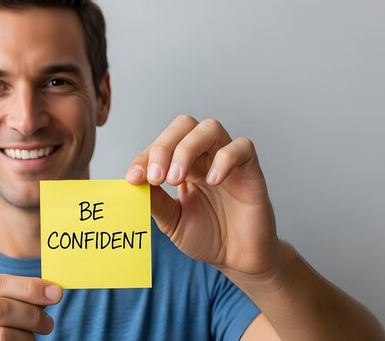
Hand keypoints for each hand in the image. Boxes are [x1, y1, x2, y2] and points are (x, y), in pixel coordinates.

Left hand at [126, 115, 281, 279]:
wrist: (236, 260)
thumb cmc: (207, 237)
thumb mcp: (172, 221)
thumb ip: (155, 201)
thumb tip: (134, 183)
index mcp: (184, 165)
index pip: (162, 144)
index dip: (145, 157)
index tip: (133, 178)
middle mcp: (205, 157)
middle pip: (184, 125)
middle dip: (164, 146)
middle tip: (156, 177)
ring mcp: (228, 161)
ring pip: (210, 128)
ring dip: (187, 148)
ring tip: (176, 178)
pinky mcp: (251, 171)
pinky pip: (243, 147)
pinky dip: (224, 159)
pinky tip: (211, 181)